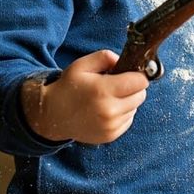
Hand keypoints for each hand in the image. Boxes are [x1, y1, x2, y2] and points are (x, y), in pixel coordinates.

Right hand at [24, 50, 147, 144]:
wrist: (52, 115)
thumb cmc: (69, 87)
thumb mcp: (83, 64)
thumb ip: (106, 57)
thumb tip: (124, 61)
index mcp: (103, 90)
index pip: (140, 82)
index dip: (137, 75)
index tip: (129, 73)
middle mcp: (109, 111)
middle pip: (141, 95)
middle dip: (133, 88)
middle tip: (117, 85)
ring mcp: (110, 126)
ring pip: (135, 108)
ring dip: (128, 101)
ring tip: (109, 98)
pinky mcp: (109, 136)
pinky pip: (129, 120)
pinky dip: (123, 113)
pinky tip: (108, 109)